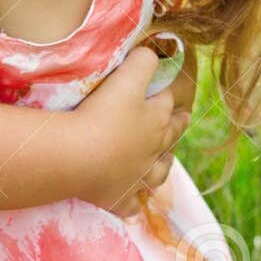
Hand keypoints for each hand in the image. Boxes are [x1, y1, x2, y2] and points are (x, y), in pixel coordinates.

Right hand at [73, 46, 190, 216]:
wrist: (78, 157)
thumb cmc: (103, 113)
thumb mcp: (126, 76)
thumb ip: (143, 61)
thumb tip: (154, 55)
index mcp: (157, 120)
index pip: (171, 103)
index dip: (174, 94)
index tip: (177, 89)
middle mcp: (153, 151)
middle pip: (170, 138)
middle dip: (177, 127)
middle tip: (182, 120)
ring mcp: (137, 178)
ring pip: (157, 173)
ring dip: (162, 166)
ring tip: (164, 162)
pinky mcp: (118, 198)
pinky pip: (130, 205)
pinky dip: (134, 204)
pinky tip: (135, 205)